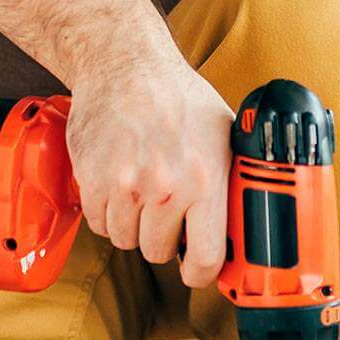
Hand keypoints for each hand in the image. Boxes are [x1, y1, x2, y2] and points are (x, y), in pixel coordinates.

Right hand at [68, 43, 233, 285]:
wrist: (125, 65)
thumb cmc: (178, 97)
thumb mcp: (224, 134)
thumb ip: (232, 180)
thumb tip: (247, 220)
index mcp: (205, 180)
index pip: (205, 258)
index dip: (201, 274)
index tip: (197, 271)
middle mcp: (165, 188)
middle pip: (159, 252)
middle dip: (164, 239)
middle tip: (167, 214)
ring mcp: (125, 186)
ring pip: (126, 240)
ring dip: (134, 226)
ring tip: (143, 194)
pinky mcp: (93, 181)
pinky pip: (99, 224)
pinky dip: (108, 214)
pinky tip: (120, 187)